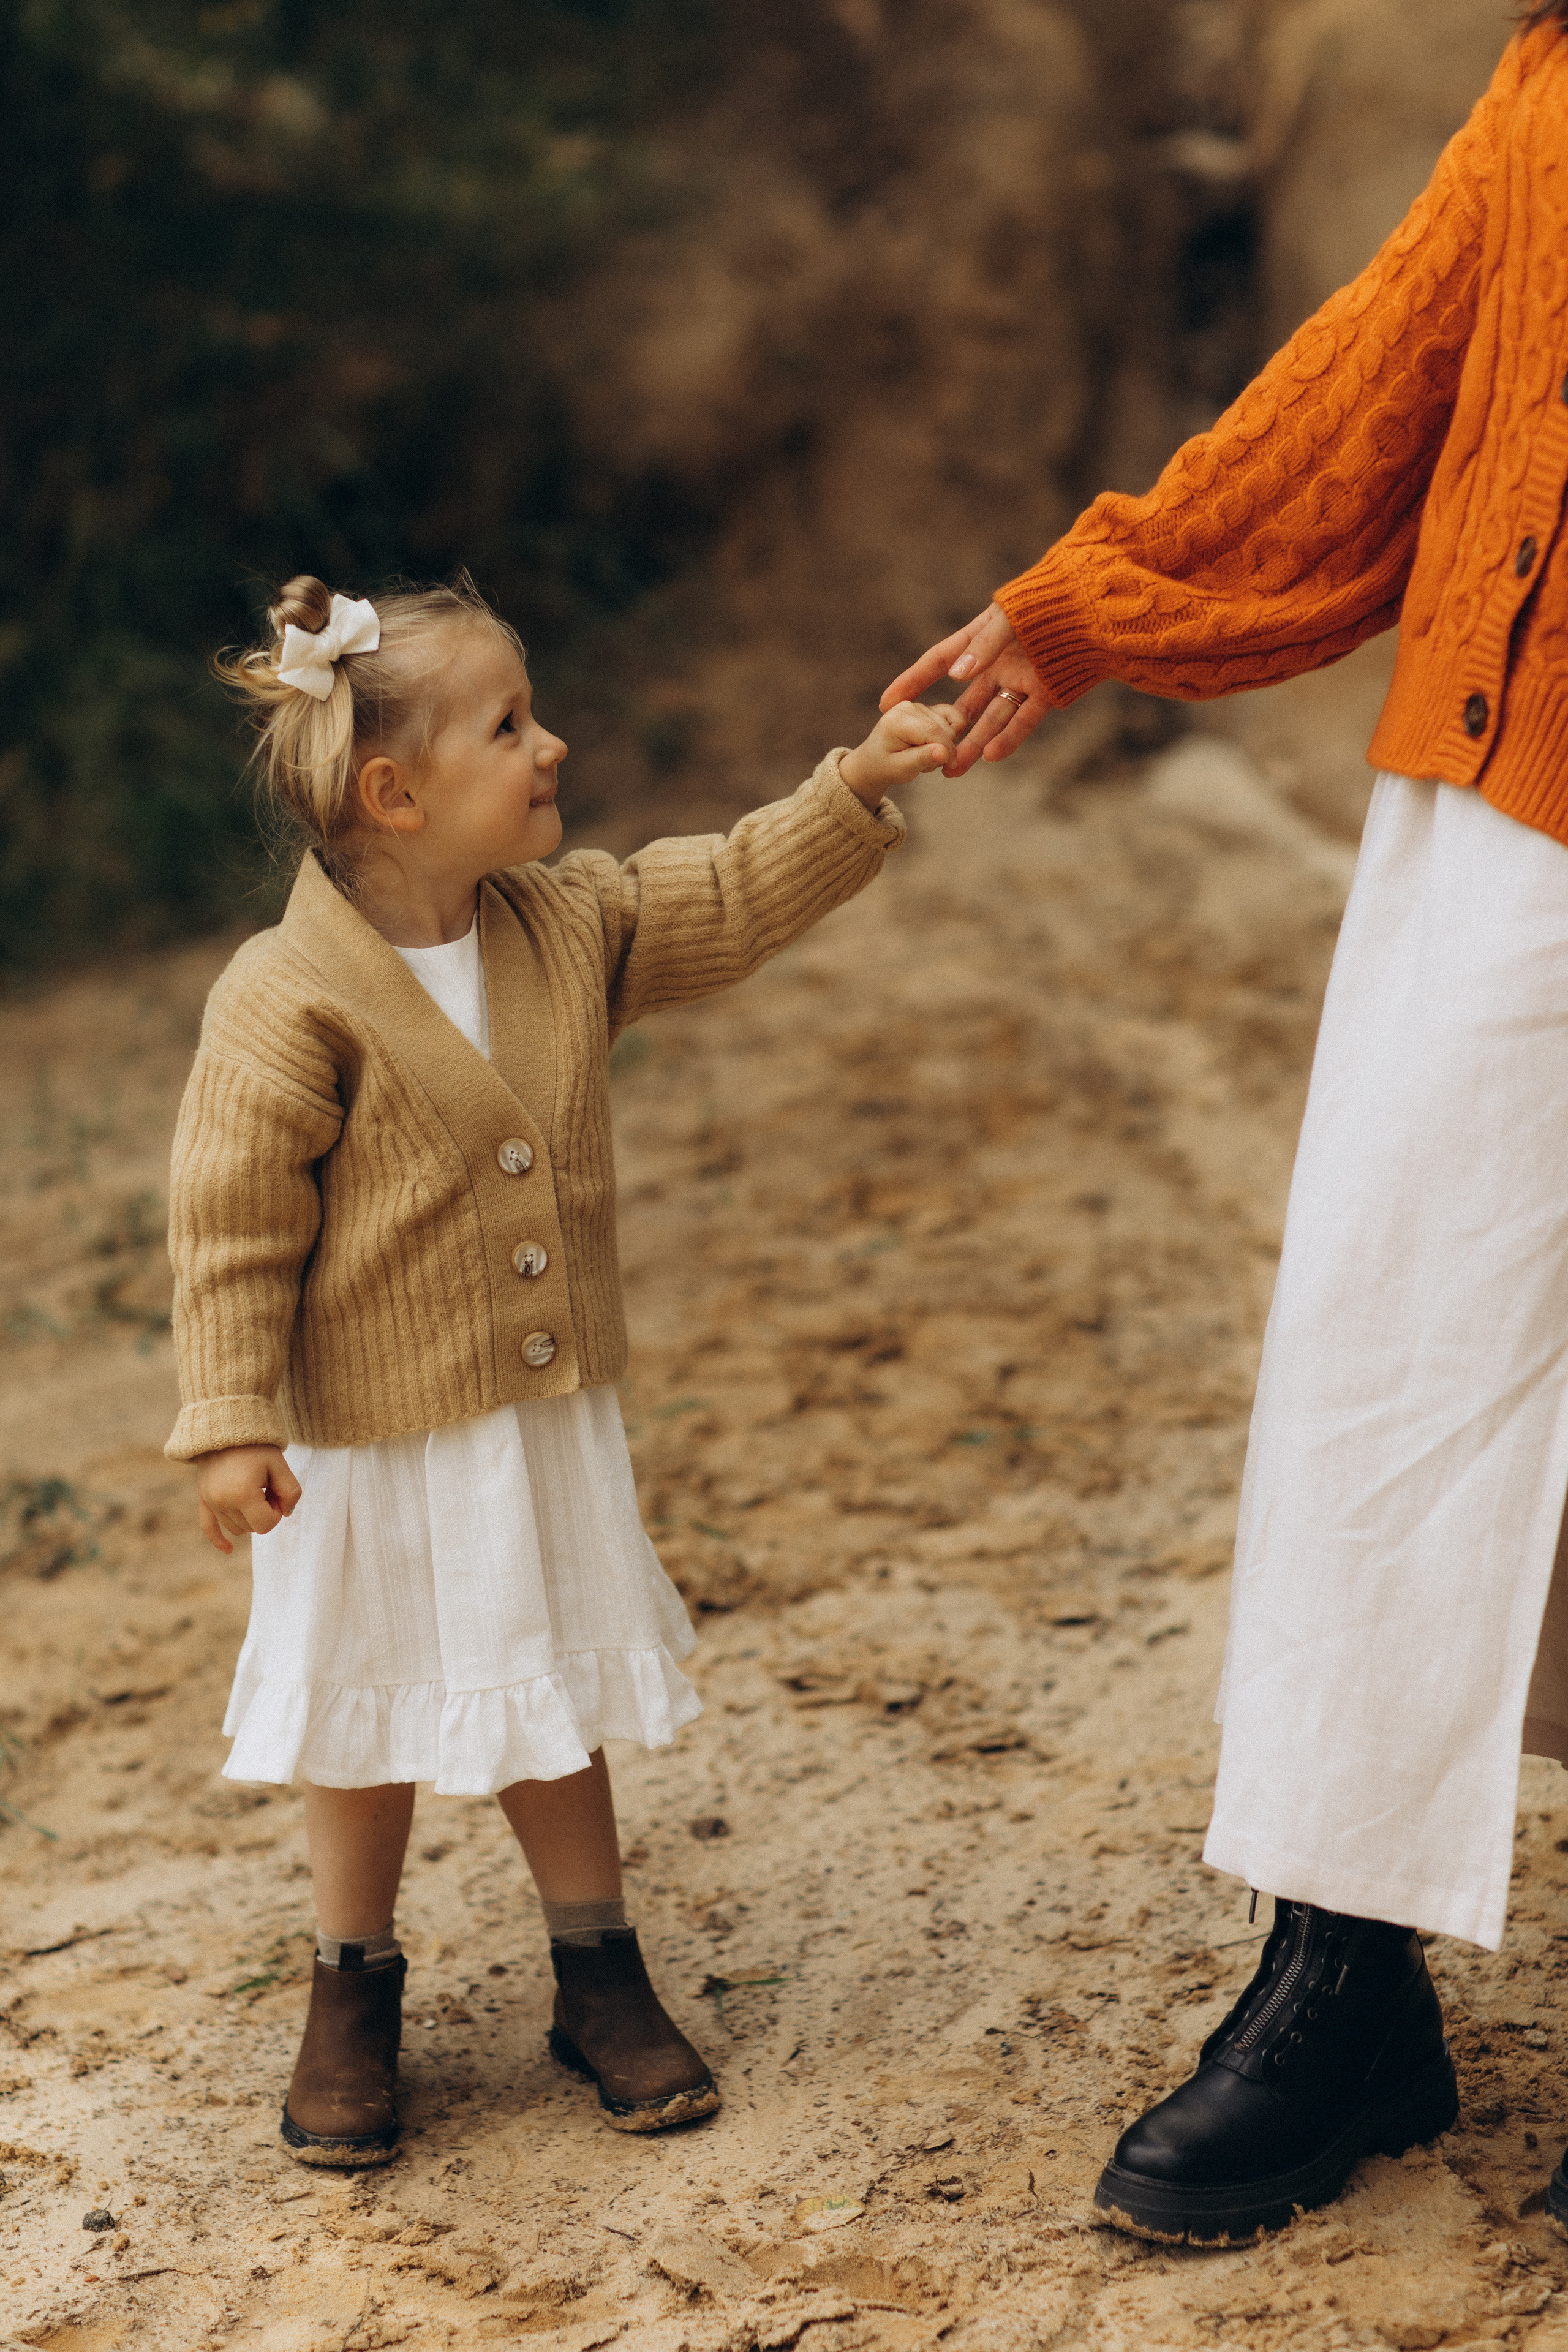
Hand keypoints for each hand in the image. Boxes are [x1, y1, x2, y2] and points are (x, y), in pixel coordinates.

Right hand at [194, 1445, 301, 1555]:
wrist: (225, 1427)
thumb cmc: (256, 1446)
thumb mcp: (280, 1465)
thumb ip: (291, 1491)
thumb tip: (286, 1513)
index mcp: (241, 1494)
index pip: (266, 1524)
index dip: (277, 1512)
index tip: (277, 1492)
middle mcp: (222, 1502)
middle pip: (252, 1528)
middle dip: (264, 1512)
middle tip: (268, 1488)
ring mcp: (210, 1502)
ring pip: (236, 1528)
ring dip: (249, 1517)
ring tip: (253, 1490)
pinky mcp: (203, 1499)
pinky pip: (208, 1527)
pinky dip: (218, 1539)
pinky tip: (228, 1550)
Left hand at [839, 701, 963, 803]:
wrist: (876, 759)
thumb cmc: (886, 766)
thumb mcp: (901, 769)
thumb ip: (922, 759)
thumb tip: (944, 753)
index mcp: (897, 719)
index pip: (933, 731)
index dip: (947, 751)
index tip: (951, 768)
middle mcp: (909, 707)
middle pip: (945, 729)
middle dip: (943, 751)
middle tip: (924, 764)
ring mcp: (920, 706)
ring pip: (951, 726)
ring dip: (943, 746)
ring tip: (924, 756)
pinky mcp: (929, 709)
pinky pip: (954, 717)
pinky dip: (952, 733)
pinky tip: (938, 746)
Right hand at [880, 602, 1044, 774]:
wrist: (1095, 603)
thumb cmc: (1046, 599)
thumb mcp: (1009, 617)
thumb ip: (983, 645)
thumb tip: (956, 674)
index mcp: (979, 639)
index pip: (938, 662)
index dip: (912, 682)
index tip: (887, 704)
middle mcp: (995, 663)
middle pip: (963, 703)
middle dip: (944, 731)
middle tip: (924, 757)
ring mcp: (1019, 680)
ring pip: (991, 719)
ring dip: (974, 745)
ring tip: (954, 769)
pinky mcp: (1045, 693)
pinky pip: (1023, 720)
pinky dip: (1009, 738)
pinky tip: (992, 756)